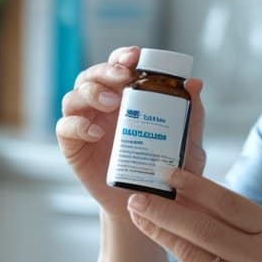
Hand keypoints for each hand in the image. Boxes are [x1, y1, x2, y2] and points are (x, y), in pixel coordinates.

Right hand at [56, 46, 207, 218]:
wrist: (148, 205)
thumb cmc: (166, 172)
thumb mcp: (187, 144)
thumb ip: (192, 116)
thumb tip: (196, 83)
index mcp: (126, 97)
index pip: (118, 67)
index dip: (122, 56)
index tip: (135, 56)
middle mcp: (101, 106)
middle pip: (92, 76)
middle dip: (105, 71)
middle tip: (122, 77)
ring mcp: (85, 124)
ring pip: (74, 96)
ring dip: (91, 93)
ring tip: (111, 102)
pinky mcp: (73, 147)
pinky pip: (65, 128)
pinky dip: (77, 125)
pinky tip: (96, 132)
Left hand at [124, 167, 261, 261]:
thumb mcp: (251, 236)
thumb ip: (221, 216)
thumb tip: (177, 187)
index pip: (226, 201)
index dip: (194, 185)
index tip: (164, 171)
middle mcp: (259, 251)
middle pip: (206, 223)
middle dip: (167, 205)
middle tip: (137, 193)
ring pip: (193, 243)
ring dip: (159, 223)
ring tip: (135, 208)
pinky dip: (166, 242)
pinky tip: (149, 230)